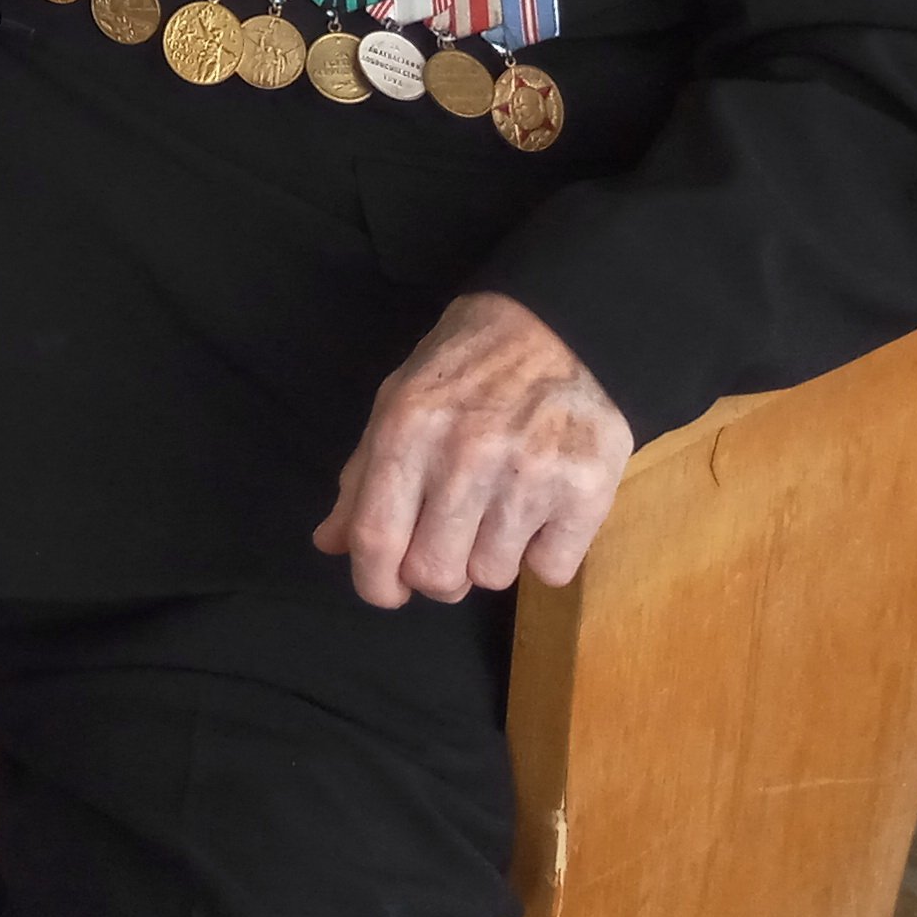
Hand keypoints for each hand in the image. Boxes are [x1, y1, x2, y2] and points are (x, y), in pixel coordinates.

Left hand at [316, 291, 630, 606]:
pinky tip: (543, 507)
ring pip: (492, 577)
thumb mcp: (399, 401)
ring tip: (501, 507)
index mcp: (408, 429)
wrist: (561, 327)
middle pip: (435, 575)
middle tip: (451, 541)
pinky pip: (550, 569)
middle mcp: (466, 455)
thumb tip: (330, 545)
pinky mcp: (586, 491)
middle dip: (437, 573)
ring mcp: (529, 476)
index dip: (374, 583)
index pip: (375, 539)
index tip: (387, 590)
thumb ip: (363, 476)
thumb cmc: (468, 367)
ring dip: (492, 556)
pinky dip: (545, 551)